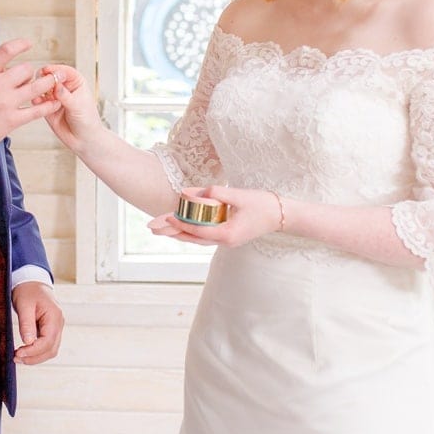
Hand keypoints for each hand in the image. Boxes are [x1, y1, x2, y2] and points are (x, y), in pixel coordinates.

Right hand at [0, 37, 60, 153]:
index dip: (20, 44)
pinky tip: (54, 103)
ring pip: (36, 87)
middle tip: (29, 75)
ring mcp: (6, 103)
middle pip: (26, 69)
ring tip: (53, 81)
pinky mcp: (12, 120)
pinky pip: (36, 111)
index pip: (7, 51)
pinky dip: (48, 106)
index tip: (27, 44)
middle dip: (29, 71)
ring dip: (47, 83)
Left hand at [12, 282, 63, 364]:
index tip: (18, 353)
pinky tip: (25, 351)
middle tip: (16, 358)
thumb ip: (27, 324)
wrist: (32, 281)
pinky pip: (47, 346)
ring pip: (50, 350)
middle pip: (51, 350)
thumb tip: (28, 342)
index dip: (33, 351)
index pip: (47, 341)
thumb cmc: (28, 290)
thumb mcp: (24, 305)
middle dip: (34, 357)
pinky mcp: (50, 330)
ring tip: (18, 357)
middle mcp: (58, 324)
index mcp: (54, 317)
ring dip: (35, 357)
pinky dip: (36, 352)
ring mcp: (56, 328)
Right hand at [38, 63, 105, 152]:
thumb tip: (56, 84)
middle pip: (52, 77)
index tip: (48, 71)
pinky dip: (36, 100)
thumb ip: (66, 95)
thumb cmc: (88, 121)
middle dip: (45, 79)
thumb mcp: (78, 106)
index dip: (56, 70)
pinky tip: (37, 102)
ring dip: (39, 89)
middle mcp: (64, 88)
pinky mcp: (47, 108)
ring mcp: (55, 98)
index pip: (65, 71)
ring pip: (43, 88)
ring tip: (38, 93)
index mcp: (76, 82)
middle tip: (40, 82)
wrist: (84, 140)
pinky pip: (39, 101)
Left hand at [146, 185, 283, 247]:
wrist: (283, 216)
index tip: (165, 216)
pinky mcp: (227, 236)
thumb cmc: (264, 205)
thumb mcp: (239, 195)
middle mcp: (224, 241)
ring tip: (159, 228)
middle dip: (171, 232)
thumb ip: (215, 193)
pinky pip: (204, 235)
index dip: (180, 223)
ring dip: (178, 232)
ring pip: (196, 238)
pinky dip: (190, 230)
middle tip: (151, 227)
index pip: (197, 229)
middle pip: (192, 237)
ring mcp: (226, 241)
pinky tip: (180, 226)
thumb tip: (192, 192)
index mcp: (227, 233)